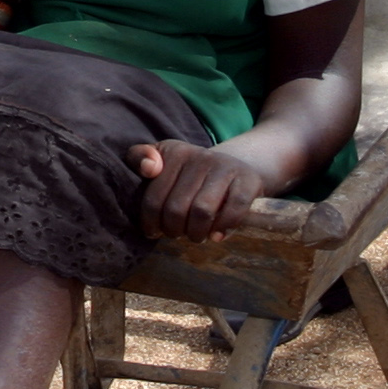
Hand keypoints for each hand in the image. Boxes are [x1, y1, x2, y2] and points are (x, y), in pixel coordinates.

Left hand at [127, 138, 270, 241]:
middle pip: (177, 209)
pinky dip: (223, 227)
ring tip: (196, 236)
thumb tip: (150, 167)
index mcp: (175, 152)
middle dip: (174, 230)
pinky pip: (234, 210)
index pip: (154, 198)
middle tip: (178, 234)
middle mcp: (200, 156)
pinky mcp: (248, 180)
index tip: (156, 231)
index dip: (152, 223)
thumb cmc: (189, 173)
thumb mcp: (162, 159)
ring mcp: (226, 167)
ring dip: (196, 233)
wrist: (235, 167)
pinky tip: (217, 235)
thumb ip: (139, 157)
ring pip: (202, 211)